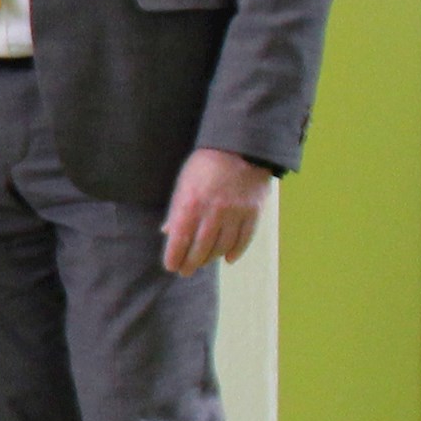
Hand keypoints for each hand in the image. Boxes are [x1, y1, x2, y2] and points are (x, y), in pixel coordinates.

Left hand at [162, 147, 274, 273]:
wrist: (241, 148)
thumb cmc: (205, 165)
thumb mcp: (184, 183)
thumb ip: (177, 209)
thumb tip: (167, 231)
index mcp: (192, 202)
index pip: (180, 237)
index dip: (175, 255)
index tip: (170, 266)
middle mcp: (213, 211)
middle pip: (201, 247)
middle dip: (191, 263)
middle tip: (185, 272)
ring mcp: (235, 213)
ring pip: (222, 246)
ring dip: (211, 258)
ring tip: (202, 263)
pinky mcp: (253, 212)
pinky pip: (244, 239)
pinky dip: (235, 251)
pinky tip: (227, 258)